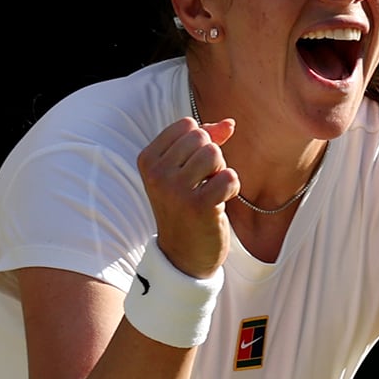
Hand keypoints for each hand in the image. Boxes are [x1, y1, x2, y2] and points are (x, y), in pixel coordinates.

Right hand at [137, 116, 237, 278]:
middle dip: (211, 157)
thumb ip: (206, 140)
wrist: (183, 255)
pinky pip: (228, 176)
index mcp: (147, 159)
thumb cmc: (186, 207)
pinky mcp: (198, 205)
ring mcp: (175, 190)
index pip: (187, 125)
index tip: (193, 169)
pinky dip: (231, 188)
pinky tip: (220, 203)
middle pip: (201, 137)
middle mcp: (156, 173)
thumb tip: (230, 123)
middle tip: (203, 183)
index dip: (201, 143)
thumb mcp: (186, 170)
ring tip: (210, 192)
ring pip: (214, 153)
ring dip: (220, 172)